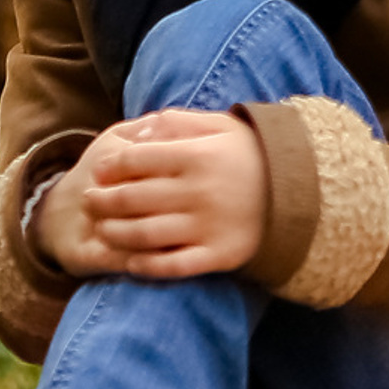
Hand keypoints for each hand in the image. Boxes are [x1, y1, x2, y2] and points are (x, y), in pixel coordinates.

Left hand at [31, 110, 268, 280]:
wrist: (300, 191)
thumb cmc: (251, 154)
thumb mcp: (220, 125)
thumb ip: (177, 123)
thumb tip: (136, 133)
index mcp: (197, 156)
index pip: (136, 161)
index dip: (110, 167)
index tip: (99, 171)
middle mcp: (198, 192)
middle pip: (132, 198)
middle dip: (102, 201)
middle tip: (88, 201)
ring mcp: (208, 226)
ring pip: (143, 234)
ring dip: (114, 233)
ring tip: (102, 229)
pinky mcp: (218, 255)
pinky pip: (171, 265)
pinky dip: (145, 266)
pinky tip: (130, 262)